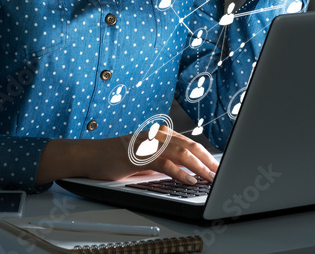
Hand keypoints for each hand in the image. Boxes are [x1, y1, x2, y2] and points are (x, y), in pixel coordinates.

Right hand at [95, 125, 217, 183]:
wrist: (93, 156)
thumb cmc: (117, 158)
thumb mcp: (146, 158)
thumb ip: (164, 161)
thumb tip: (184, 171)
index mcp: (160, 134)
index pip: (190, 144)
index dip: (206, 155)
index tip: (218, 167)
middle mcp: (157, 136)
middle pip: (190, 146)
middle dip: (208, 161)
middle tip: (221, 173)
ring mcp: (149, 144)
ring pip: (182, 153)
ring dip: (199, 167)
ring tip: (211, 178)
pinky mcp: (141, 155)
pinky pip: (166, 163)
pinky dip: (181, 172)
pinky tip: (190, 180)